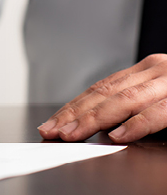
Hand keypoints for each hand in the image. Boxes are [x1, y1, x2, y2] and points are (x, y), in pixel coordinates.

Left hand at [38, 54, 166, 142]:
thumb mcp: (160, 94)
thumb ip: (133, 106)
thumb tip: (101, 126)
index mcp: (147, 71)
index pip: (101, 89)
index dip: (73, 107)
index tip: (51, 123)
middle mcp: (156, 72)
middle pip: (106, 93)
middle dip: (74, 114)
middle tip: (51, 131)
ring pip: (125, 99)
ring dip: (94, 119)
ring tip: (72, 134)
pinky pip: (159, 111)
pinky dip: (137, 123)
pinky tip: (118, 136)